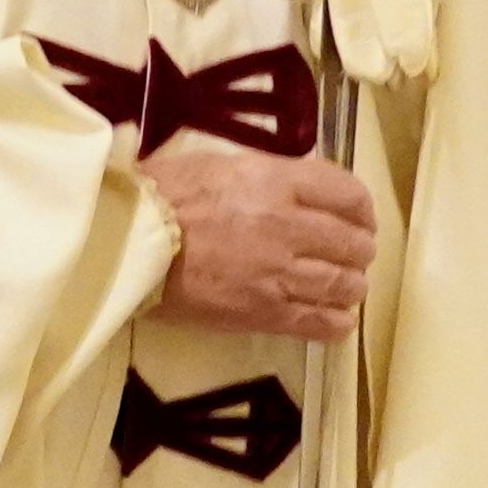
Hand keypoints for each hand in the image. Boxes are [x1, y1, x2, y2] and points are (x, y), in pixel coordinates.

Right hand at [143, 141, 376, 340]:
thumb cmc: (162, 195)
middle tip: (348, 254)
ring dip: (350, 285)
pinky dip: (337, 321)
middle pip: (354, 243)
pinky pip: (321, 323)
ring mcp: (278, 273)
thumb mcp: (221, 164)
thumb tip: (305, 185)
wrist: (125, 242)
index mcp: (277, 182)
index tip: (357, 218)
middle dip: (358, 249)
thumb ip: (270, 175)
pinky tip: (335, 316)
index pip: (349, 195)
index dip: (361, 210)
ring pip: (345, 284)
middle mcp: (288, 226)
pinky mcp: (263, 312)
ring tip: (342, 285)